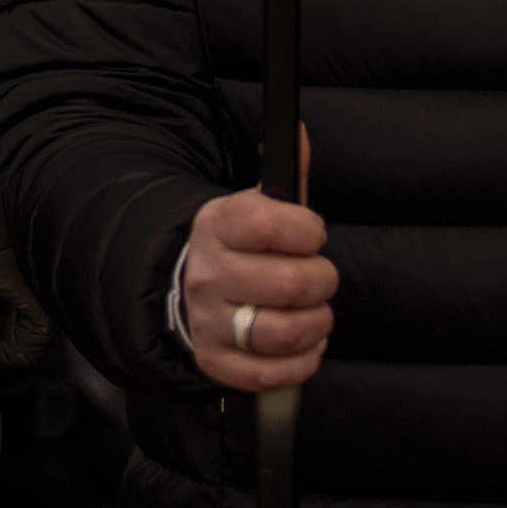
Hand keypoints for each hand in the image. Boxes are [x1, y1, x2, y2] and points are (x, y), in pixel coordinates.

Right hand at [183, 136, 333, 394]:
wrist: (185, 288)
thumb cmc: (238, 247)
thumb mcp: (256, 206)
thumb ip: (287, 174)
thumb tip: (300, 132)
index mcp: (216, 226)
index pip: (268, 222)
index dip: (306, 230)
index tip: (310, 234)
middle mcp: (208, 273)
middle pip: (290, 283)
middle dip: (321, 281)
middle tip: (316, 278)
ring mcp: (209, 320)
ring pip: (283, 331)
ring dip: (316, 324)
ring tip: (313, 314)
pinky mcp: (216, 362)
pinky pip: (271, 374)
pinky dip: (301, 362)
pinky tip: (302, 343)